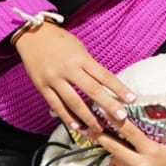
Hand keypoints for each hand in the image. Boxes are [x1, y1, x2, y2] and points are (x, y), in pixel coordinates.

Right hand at [12, 22, 135, 134]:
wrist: (33, 35)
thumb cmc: (60, 41)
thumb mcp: (79, 49)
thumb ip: (90, 66)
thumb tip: (105, 85)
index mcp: (81, 58)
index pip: (104, 76)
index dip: (119, 88)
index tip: (132, 99)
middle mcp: (68, 69)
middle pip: (92, 90)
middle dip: (108, 105)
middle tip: (120, 118)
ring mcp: (54, 79)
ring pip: (73, 102)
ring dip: (87, 118)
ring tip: (99, 129)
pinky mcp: (42, 87)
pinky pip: (56, 105)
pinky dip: (67, 117)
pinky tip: (77, 126)